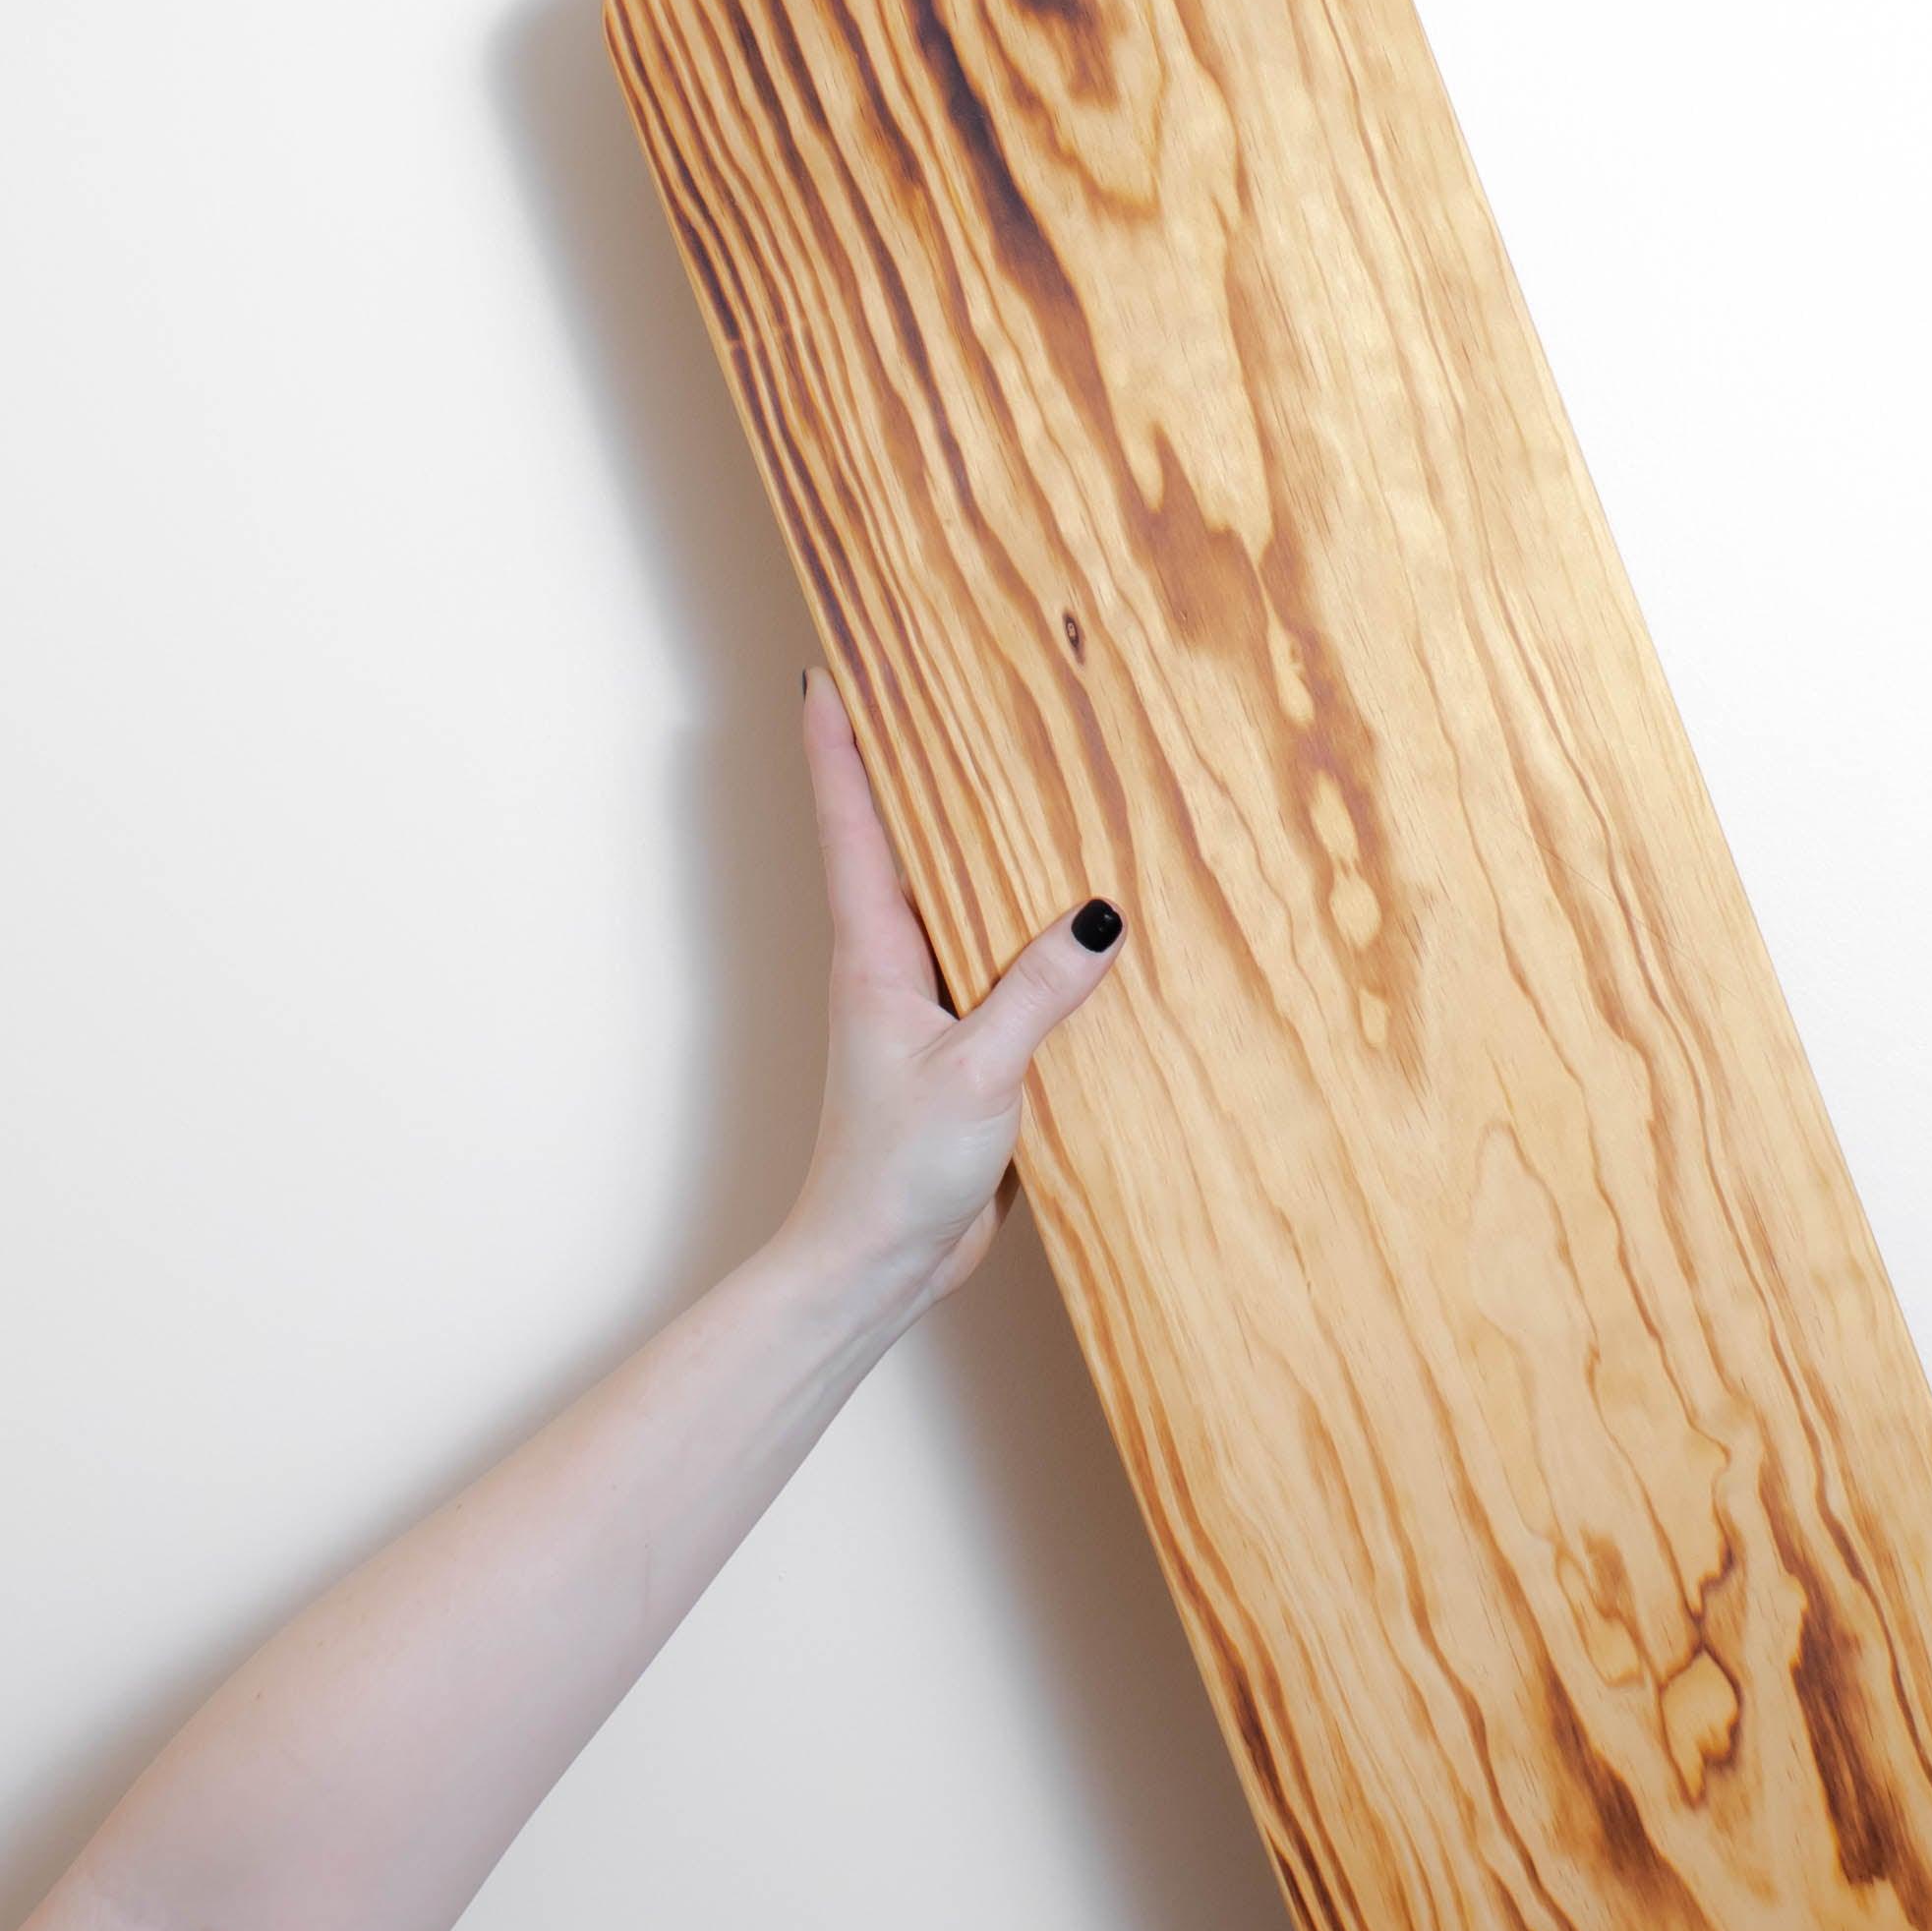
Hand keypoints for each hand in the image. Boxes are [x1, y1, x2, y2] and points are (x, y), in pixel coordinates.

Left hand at [780, 668, 1126, 1315]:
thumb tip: (1102, 915)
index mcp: (874, 952)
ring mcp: (926, 1002)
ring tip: (1019, 770)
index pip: (849, 823)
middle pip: (897, 840)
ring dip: (977, 841)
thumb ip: (1038, 992)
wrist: (877, 1262)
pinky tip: (1075, 914)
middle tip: (937, 684)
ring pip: (952, 897)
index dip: (836, 744)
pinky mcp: (963, 1043)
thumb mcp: (978, 1073)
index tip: (829, 669)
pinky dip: (1026, 922)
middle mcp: (892, 963)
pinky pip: (996, 959)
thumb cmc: (894, 1170)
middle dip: (911, 764)